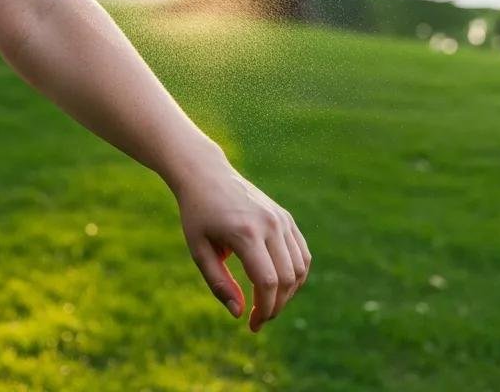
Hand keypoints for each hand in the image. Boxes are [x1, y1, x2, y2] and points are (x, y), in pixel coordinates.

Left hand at [174, 154, 311, 332]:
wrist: (206, 174)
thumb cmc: (198, 213)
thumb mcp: (198, 249)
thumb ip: (218, 282)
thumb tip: (240, 313)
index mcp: (245, 232)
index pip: (267, 282)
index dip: (264, 310)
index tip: (252, 325)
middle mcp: (269, 224)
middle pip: (287, 278)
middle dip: (276, 306)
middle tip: (258, 319)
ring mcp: (280, 218)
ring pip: (300, 267)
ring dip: (289, 292)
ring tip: (268, 303)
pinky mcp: (285, 216)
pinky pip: (302, 252)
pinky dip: (296, 274)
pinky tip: (279, 284)